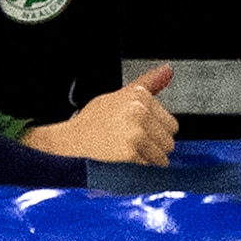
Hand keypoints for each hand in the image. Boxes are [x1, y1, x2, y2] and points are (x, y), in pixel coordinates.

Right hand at [21, 65, 178, 165]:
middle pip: (169, 140)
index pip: (171, 123)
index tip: (141, 132)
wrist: (70, 143)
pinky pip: (149, 166)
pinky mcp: (130, 152)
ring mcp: (135, 132)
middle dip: (155, 146)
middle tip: (133, 144)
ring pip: (162, 155)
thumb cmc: (93, 122)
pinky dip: (140, 169)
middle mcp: (139, 111)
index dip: (156, 132)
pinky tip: (124, 161)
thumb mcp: (119, 96)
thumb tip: (168, 71)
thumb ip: (148, 84)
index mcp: (138, 95)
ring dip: (149, 159)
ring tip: (128, 153)